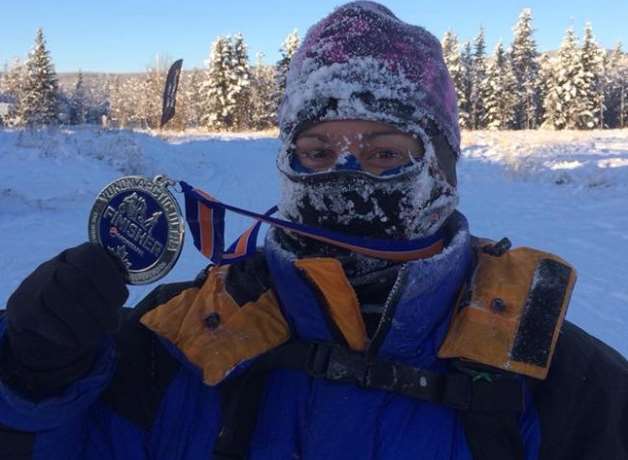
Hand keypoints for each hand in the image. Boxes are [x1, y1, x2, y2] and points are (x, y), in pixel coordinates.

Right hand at [1, 243, 127, 397]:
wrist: (37, 308)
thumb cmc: (82, 295)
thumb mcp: (97, 283)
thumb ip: (115, 283)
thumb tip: (144, 289)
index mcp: (78, 254)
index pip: (92, 258)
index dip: (109, 279)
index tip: (121, 299)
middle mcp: (55, 264)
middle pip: (78, 283)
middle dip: (100, 309)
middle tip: (113, 326)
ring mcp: (36, 284)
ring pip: (63, 303)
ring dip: (85, 325)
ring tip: (98, 335)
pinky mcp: (23, 307)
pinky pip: (47, 321)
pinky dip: (66, 334)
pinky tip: (75, 340)